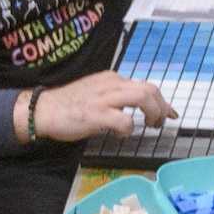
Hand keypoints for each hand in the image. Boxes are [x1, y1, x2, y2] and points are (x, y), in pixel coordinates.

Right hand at [33, 73, 175, 141]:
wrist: (43, 110)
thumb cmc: (68, 106)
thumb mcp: (97, 94)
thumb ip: (116, 98)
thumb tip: (135, 110)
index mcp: (112, 79)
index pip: (145, 86)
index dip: (162, 101)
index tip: (170, 114)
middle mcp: (111, 84)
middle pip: (150, 89)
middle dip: (162, 108)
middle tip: (159, 123)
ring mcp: (105, 98)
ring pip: (143, 97)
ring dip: (152, 113)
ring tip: (149, 125)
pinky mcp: (97, 114)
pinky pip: (124, 121)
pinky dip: (128, 129)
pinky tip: (118, 134)